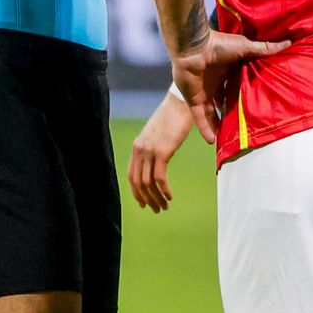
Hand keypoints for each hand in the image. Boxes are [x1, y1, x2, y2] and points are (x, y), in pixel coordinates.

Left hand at [128, 92, 193, 212]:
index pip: (131, 175)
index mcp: (138, 146)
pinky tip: (170, 196)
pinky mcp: (161, 152)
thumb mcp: (159, 135)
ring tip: (164, 207)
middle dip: (146, 199)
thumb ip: (155, 149)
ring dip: (156, 198)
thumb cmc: (174, 118)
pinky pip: (159, 178)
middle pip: (137, 182)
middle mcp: (140, 150)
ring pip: (148, 183)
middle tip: (157, 210)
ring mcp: (149, 151)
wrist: (181, 103)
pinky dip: (164, 190)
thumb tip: (160, 161)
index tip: (144, 203)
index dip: (136, 192)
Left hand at [172, 30, 289, 146]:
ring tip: (229, 139)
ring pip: (212, 114)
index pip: (236, 87)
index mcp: (226, 72)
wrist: (193, 47)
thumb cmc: (218, 45)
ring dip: (219, 126)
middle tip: (244, 126)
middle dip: (232, 114)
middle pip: (225, 103)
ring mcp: (203, 92)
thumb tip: (288, 43)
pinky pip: (200, 118)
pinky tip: (212, 141)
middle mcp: (215, 83)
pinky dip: (205, 129)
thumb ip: (264, 49)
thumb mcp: (245, 47)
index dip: (244, 96)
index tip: (256, 106)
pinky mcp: (194, 100)